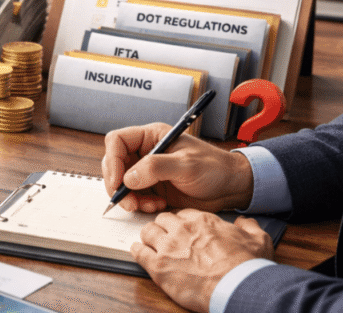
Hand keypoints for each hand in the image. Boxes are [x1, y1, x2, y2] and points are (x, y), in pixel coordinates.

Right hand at [102, 123, 252, 213]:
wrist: (230, 187)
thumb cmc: (215, 168)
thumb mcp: (187, 165)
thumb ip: (156, 168)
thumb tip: (128, 177)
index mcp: (152, 137)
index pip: (117, 141)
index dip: (112, 160)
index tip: (117, 181)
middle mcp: (147, 152)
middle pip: (115, 164)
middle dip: (117, 185)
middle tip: (127, 201)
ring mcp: (148, 171)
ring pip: (122, 184)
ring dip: (130, 198)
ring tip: (146, 205)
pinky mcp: (153, 188)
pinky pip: (135, 197)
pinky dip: (140, 205)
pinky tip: (156, 206)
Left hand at [132, 209, 273, 312]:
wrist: (237, 286)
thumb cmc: (247, 265)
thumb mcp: (258, 238)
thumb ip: (249, 226)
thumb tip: (245, 223)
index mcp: (203, 221)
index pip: (183, 213)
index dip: (181, 221)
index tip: (181, 227)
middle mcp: (183, 230)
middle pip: (162, 219)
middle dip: (162, 226)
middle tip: (164, 235)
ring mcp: (169, 248)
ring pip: (148, 232)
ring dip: (148, 237)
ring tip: (149, 242)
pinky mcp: (159, 267)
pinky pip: (139, 253)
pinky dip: (137, 251)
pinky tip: (138, 251)